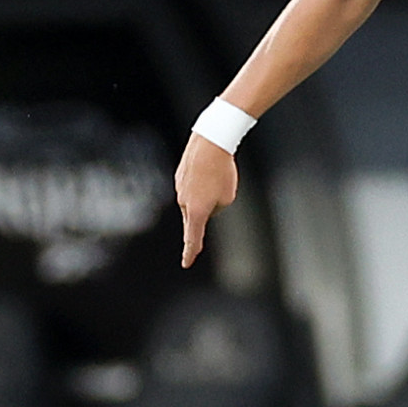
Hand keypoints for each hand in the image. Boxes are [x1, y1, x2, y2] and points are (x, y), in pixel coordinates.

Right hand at [175, 133, 238, 267]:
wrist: (210, 143)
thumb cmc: (222, 172)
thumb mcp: (228, 197)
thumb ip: (217, 208)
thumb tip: (208, 206)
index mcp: (197, 212)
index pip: (193, 238)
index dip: (190, 252)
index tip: (187, 263)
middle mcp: (184, 202)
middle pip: (197, 216)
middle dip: (207, 210)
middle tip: (217, 192)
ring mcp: (179, 189)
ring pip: (196, 199)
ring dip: (207, 192)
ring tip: (217, 176)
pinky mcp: (179, 177)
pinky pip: (192, 185)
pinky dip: (201, 182)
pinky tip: (208, 170)